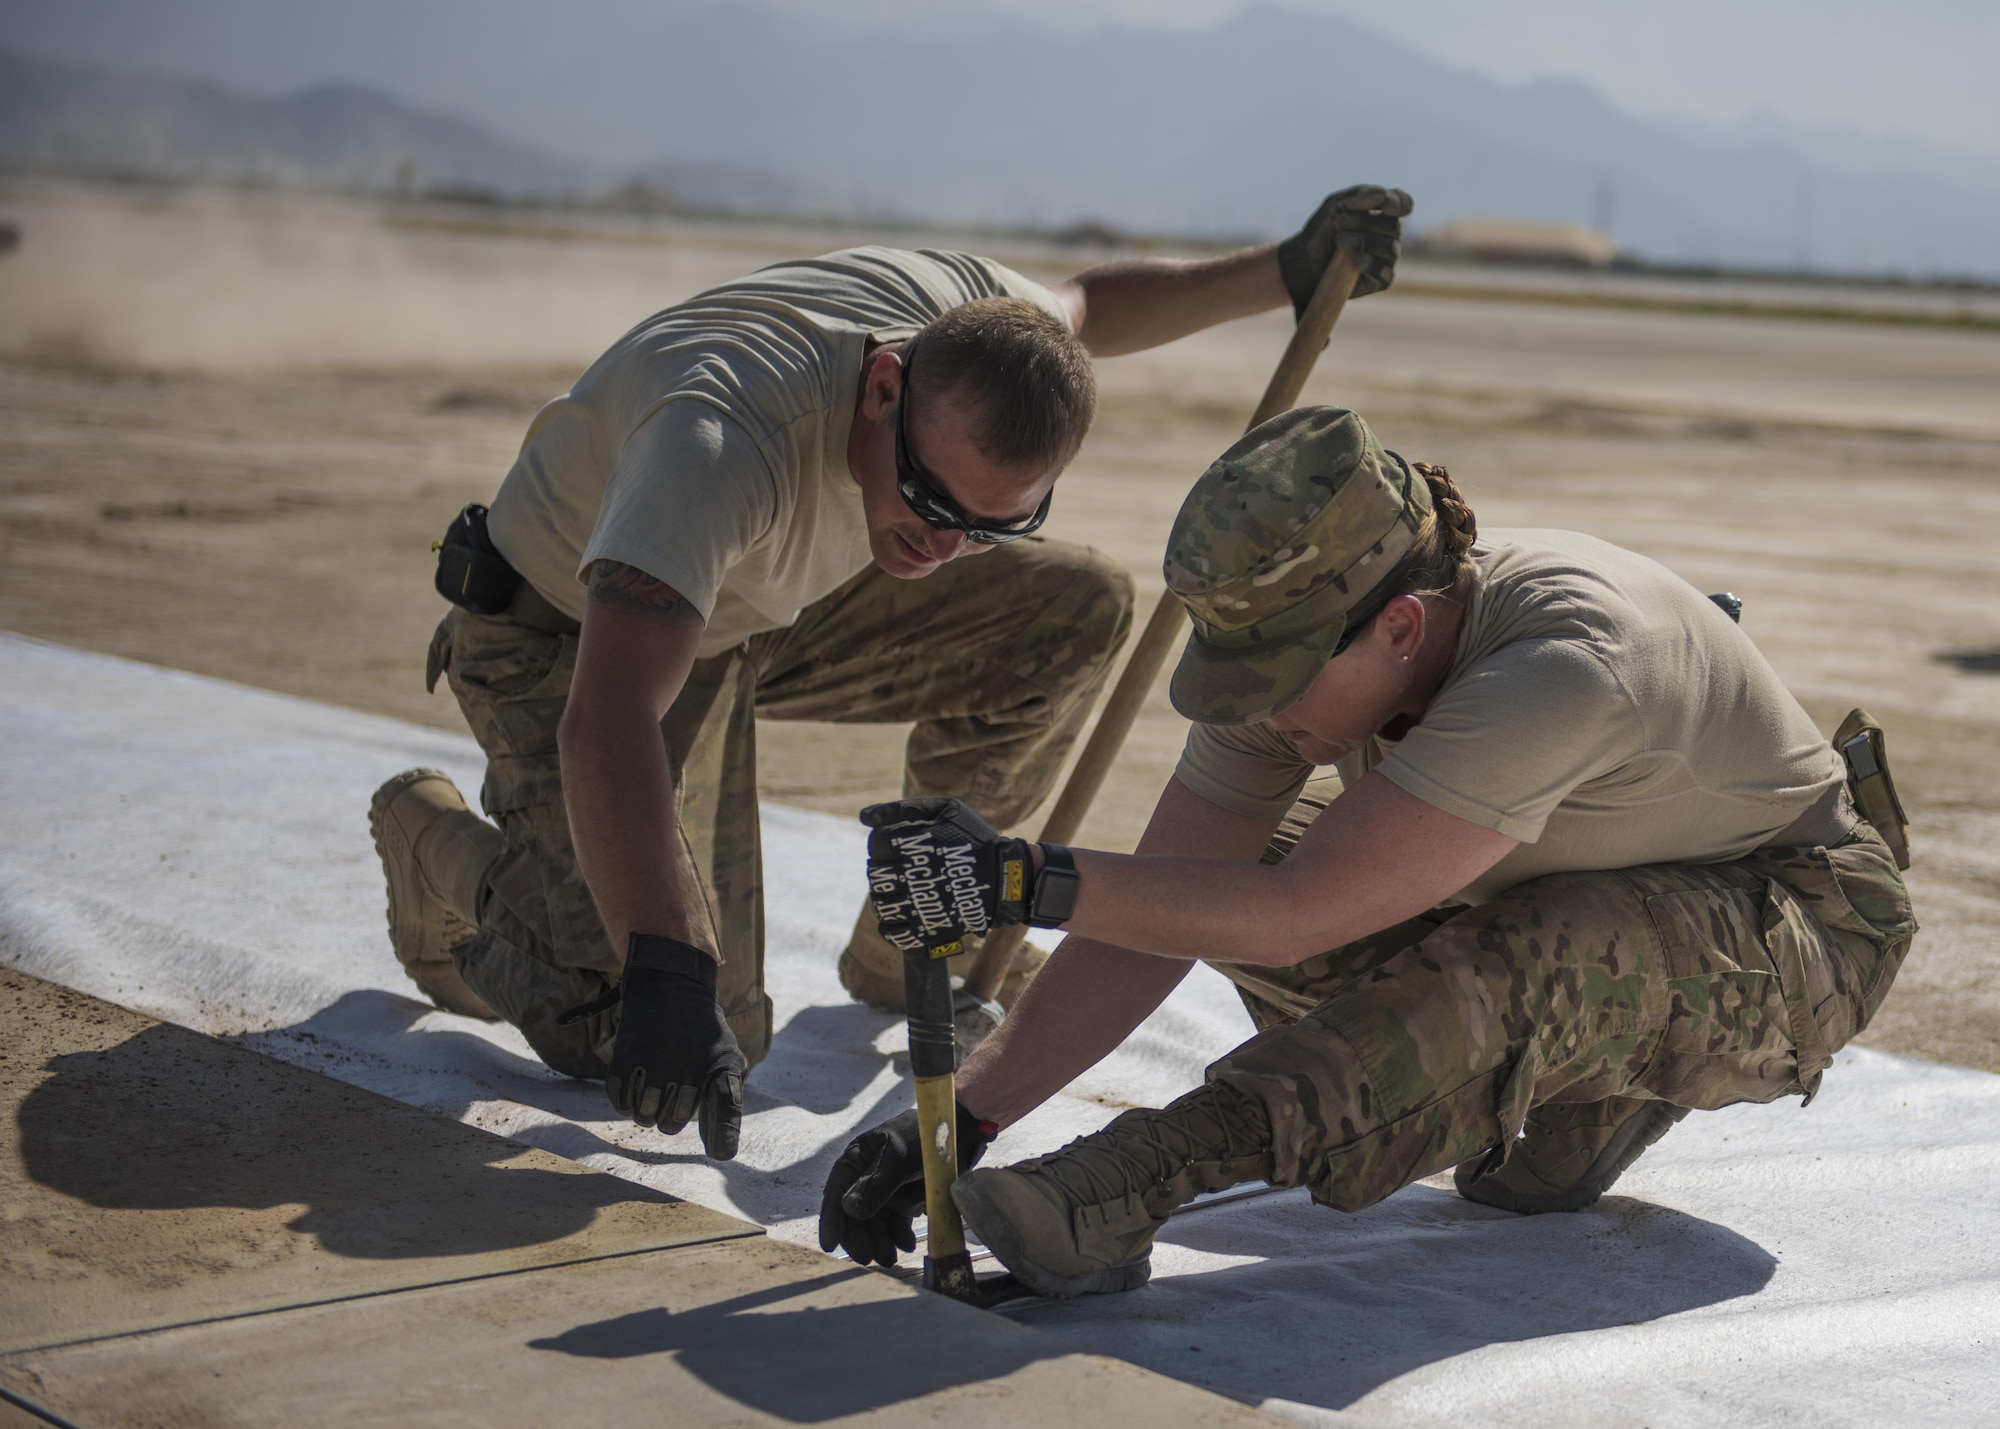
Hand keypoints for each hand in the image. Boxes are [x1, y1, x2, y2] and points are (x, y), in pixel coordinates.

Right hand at [583, 933, 745, 1157]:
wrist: (672, 984)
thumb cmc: (701, 1032)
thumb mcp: (725, 1056)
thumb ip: (726, 1099)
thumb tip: (722, 1152)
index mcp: (719, 1065)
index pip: (726, 1106)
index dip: (724, 1134)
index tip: (720, 1155)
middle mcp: (689, 1065)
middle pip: (672, 1123)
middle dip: (668, 1119)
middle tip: (667, 1098)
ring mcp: (656, 1060)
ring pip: (644, 1116)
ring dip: (645, 1113)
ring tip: (650, 1092)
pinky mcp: (627, 1055)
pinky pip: (620, 1101)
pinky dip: (624, 1103)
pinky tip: (633, 1091)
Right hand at [819, 1102, 993, 1266]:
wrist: (962, 1135)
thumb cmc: (924, 1136)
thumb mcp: (899, 1156)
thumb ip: (876, 1182)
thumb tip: (848, 1209)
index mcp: (857, 1159)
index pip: (837, 1192)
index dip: (831, 1219)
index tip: (830, 1244)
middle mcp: (866, 1177)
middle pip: (854, 1214)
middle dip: (859, 1237)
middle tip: (867, 1257)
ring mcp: (885, 1192)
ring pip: (874, 1224)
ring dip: (879, 1243)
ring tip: (889, 1259)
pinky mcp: (904, 1202)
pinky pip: (895, 1226)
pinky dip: (898, 1238)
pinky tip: (907, 1244)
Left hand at [860, 798, 1033, 954]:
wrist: (1006, 877)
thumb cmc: (976, 839)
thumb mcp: (947, 810)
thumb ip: (904, 809)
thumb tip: (864, 817)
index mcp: (916, 844)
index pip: (876, 844)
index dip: (881, 843)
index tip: (895, 846)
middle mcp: (913, 874)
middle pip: (875, 874)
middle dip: (883, 870)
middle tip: (899, 869)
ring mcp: (920, 904)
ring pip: (881, 904)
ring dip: (885, 897)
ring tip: (900, 892)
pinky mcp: (928, 928)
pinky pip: (894, 933)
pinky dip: (890, 927)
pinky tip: (899, 917)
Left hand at [1276, 184, 1414, 313]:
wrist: (1304, 260)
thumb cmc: (1322, 231)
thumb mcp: (1336, 205)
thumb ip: (1359, 196)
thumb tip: (1384, 194)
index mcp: (1383, 214)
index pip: (1403, 205)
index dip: (1398, 204)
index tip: (1385, 204)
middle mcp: (1390, 236)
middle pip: (1392, 226)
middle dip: (1363, 222)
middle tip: (1338, 224)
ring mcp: (1386, 259)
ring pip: (1389, 249)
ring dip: (1361, 241)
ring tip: (1339, 240)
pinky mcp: (1379, 280)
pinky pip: (1385, 273)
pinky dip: (1371, 265)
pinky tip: (1357, 261)